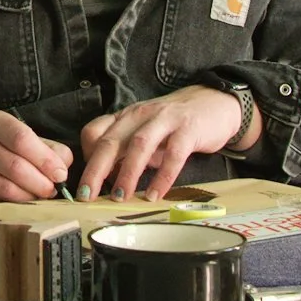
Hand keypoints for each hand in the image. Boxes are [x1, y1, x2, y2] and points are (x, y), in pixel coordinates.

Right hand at [0, 111, 73, 206]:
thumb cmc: (0, 146)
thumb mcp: (21, 137)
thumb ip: (47, 149)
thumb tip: (63, 168)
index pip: (22, 139)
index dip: (45, 160)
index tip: (61, 174)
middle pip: (15, 167)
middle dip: (41, 183)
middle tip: (52, 191)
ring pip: (5, 189)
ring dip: (29, 198)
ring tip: (38, 197)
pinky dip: (12, 207)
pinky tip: (20, 204)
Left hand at [76, 88, 244, 202]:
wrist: (214, 103)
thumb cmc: (174, 123)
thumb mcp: (144, 133)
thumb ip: (127, 152)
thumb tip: (109, 179)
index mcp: (125, 117)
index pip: (94, 132)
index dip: (86, 157)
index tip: (86, 181)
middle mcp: (140, 115)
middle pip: (110, 141)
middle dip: (95, 170)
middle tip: (86, 196)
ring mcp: (164, 120)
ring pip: (138, 145)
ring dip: (127, 173)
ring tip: (119, 197)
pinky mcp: (188, 129)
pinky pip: (173, 154)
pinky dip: (163, 176)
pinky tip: (155, 194)